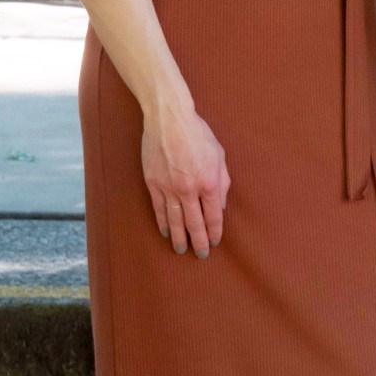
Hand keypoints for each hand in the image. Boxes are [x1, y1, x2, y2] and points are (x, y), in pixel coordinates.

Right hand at [141, 100, 229, 258]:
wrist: (169, 120)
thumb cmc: (199, 135)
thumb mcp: (219, 156)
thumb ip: (222, 182)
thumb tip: (219, 205)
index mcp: (209, 181)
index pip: (213, 215)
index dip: (214, 231)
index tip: (215, 241)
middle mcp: (189, 189)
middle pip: (194, 223)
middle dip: (199, 241)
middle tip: (202, 254)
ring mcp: (169, 188)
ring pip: (175, 221)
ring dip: (180, 237)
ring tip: (182, 250)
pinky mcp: (153, 185)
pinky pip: (159, 210)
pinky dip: (163, 224)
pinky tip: (167, 233)